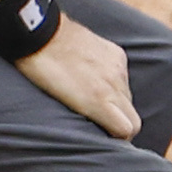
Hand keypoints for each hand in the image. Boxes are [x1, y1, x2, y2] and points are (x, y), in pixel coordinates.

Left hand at [19, 10, 141, 139]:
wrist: (38, 32)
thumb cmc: (38, 71)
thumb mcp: (57, 102)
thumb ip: (84, 115)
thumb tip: (95, 128)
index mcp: (98, 100)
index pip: (128, 129)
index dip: (118, 138)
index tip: (105, 139)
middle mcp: (114, 84)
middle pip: (133, 117)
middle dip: (121, 124)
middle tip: (101, 125)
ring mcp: (117, 67)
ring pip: (127, 97)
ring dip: (116, 102)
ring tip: (92, 98)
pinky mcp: (116, 53)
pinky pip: (122, 76)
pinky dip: (113, 82)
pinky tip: (94, 77)